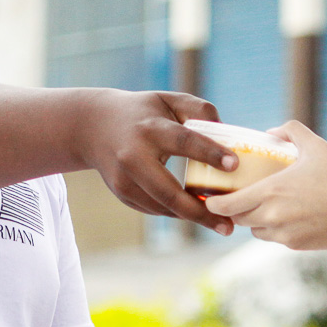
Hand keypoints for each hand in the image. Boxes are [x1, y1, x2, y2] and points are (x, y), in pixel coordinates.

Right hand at [74, 90, 237, 235]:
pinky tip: (195, 213)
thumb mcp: (169, 100)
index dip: (209, 153)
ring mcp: (124, 179)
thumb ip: (201, 111)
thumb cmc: (143, 112)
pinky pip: (155, 208)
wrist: (93, 126)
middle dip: (200, 211)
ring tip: (220, 224)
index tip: (234, 164)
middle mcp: (133, 156)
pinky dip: (176, 212)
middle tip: (229, 226)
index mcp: (150, 128)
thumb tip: (229, 137)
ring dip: (192, 217)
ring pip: (163, 206)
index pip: (183, 141)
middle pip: (169, 192)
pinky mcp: (122, 193)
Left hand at [203, 120, 326, 248]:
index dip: (213, 204)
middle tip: (236, 199)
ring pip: (256, 231)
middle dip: (236, 210)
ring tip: (266, 207)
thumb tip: (270, 132)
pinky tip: (289, 217)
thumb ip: (289, 131)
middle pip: (238, 219)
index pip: (227, 205)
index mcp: (270, 192)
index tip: (210, 199)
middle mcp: (271, 216)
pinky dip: (276, 229)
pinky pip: (276, 239)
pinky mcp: (296, 245)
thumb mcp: (315, 145)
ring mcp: (284, 234)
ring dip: (256, 221)